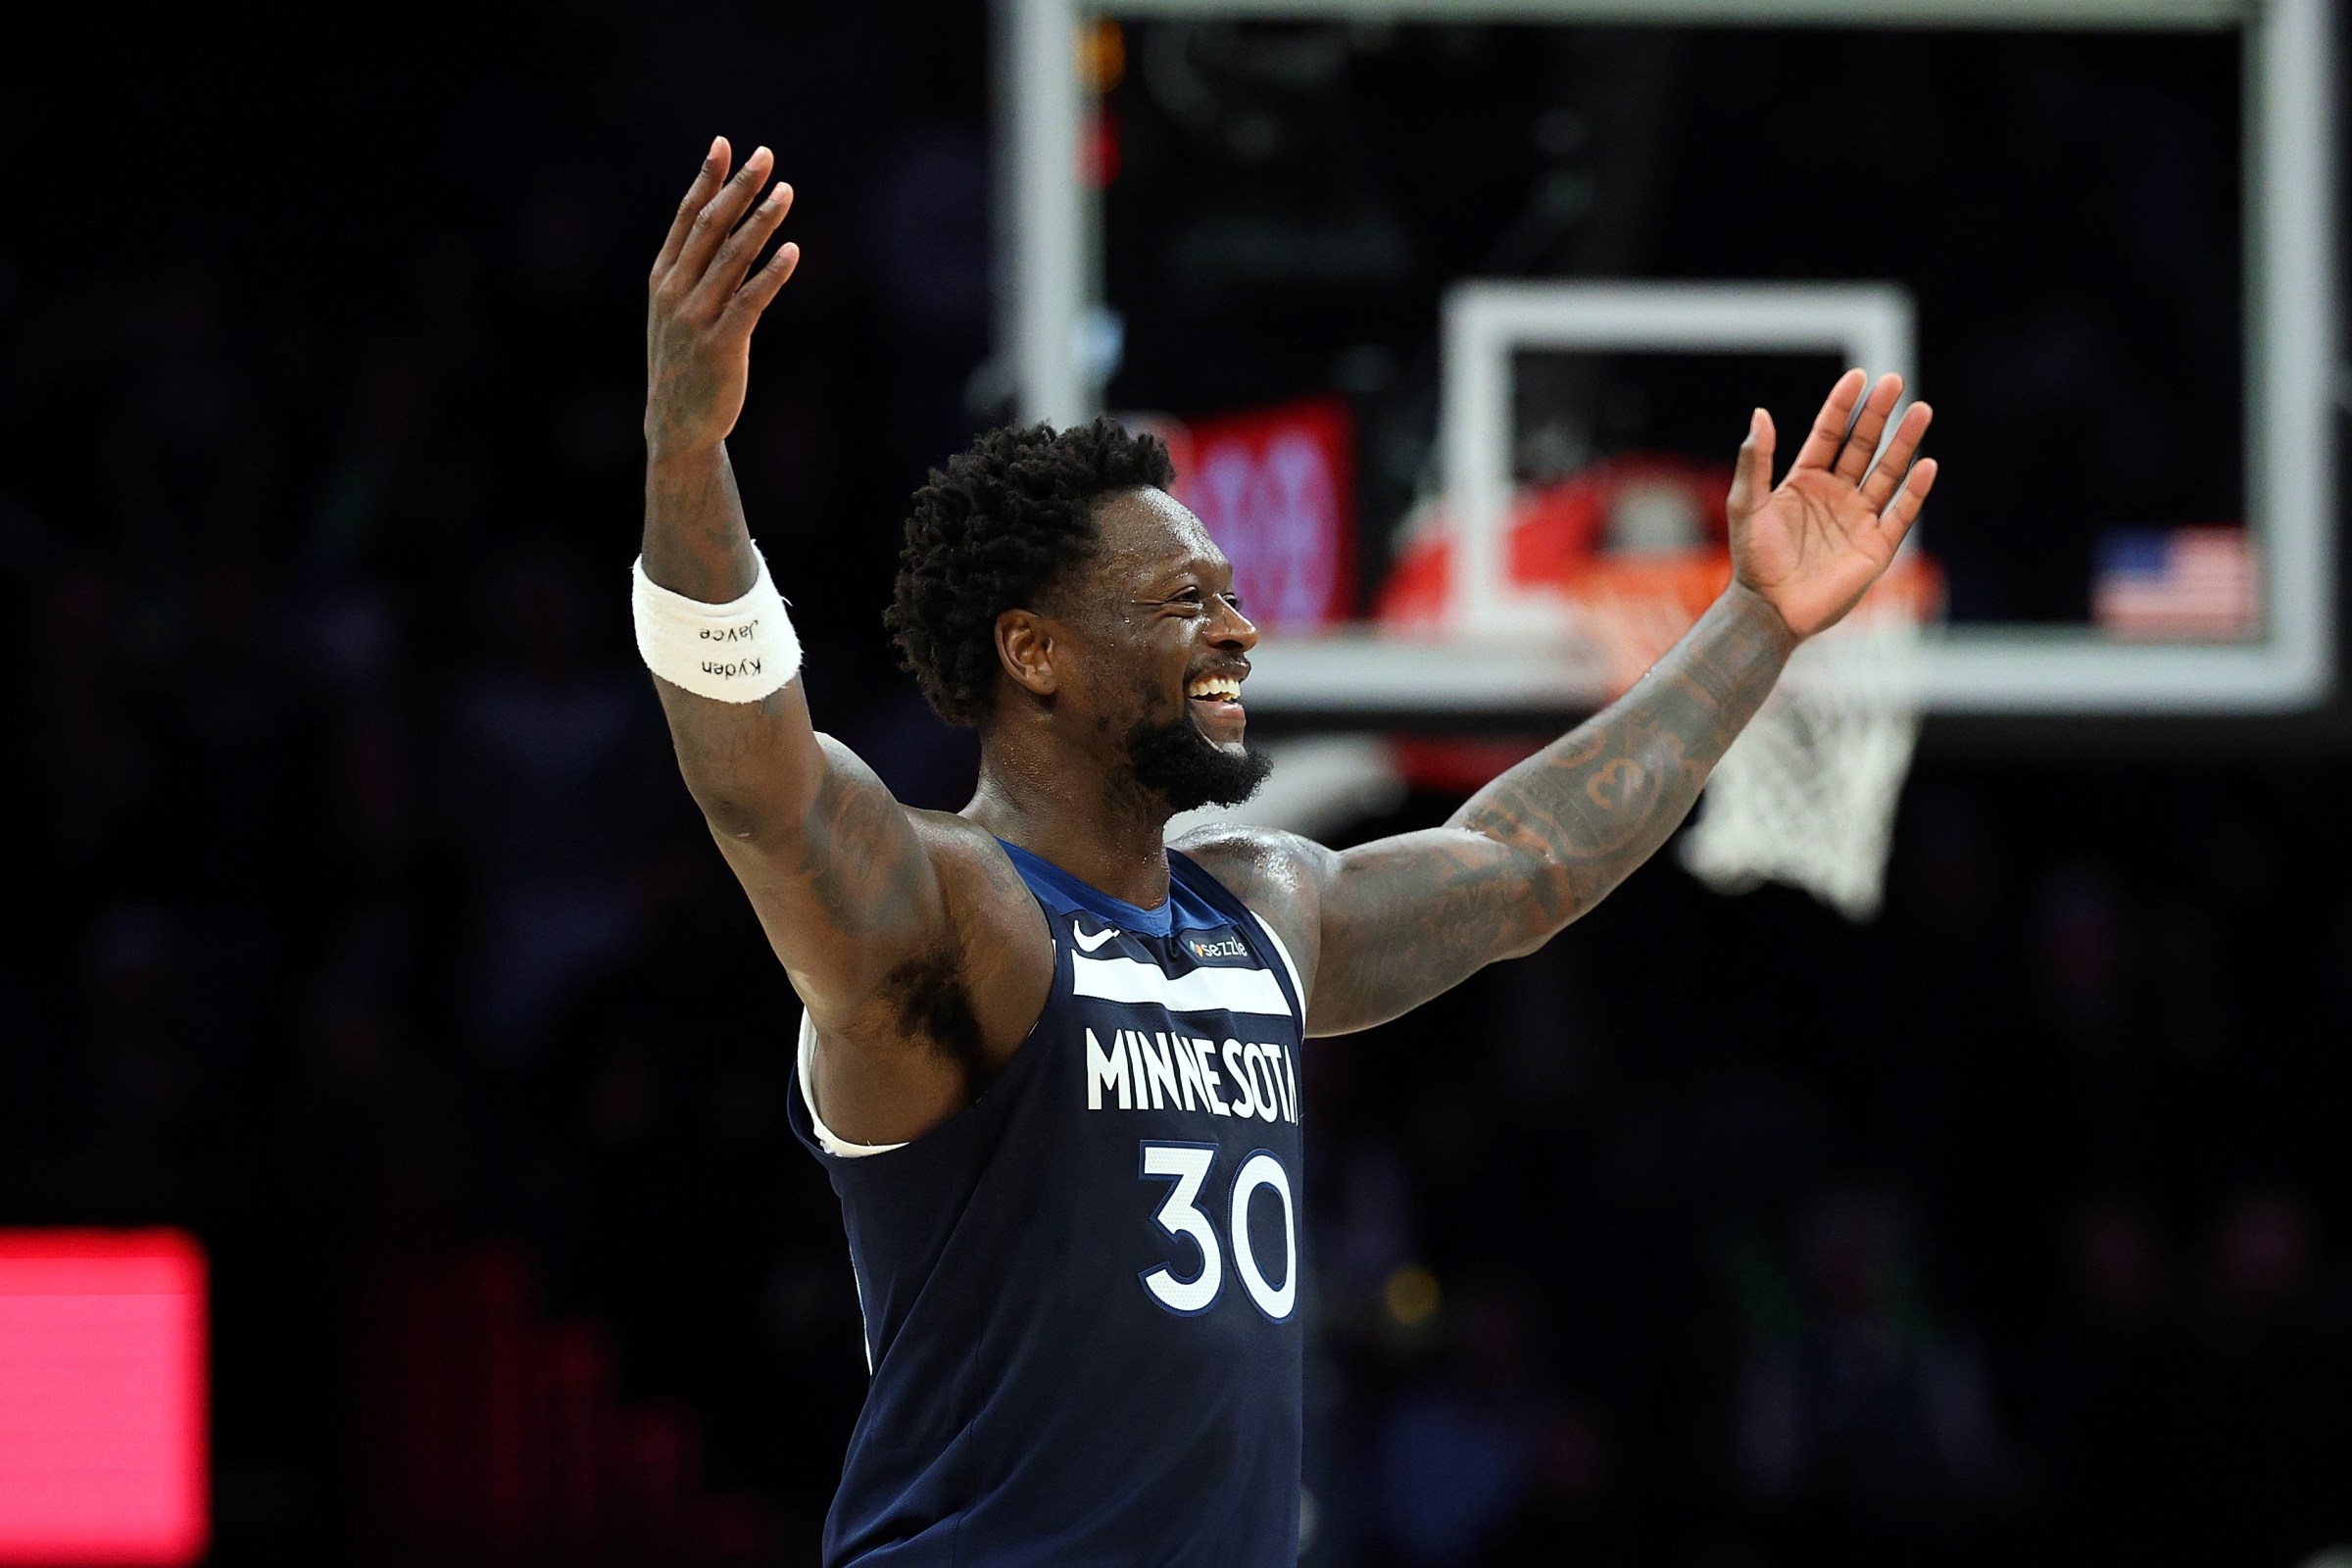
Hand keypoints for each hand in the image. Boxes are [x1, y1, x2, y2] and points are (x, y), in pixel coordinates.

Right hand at [645, 138, 800, 460]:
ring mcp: (696, 317)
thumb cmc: (685, 361)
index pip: (687, 216)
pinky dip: (771, 274)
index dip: (707, 179)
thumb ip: (705, 269)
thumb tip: (735, 225)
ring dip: (761, 222)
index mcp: (663, 276)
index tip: (726, 144)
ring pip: (732, 258)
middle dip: (739, 188)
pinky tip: (792, 252)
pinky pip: (749, 301)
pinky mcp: (721, 345)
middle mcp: (675, 291)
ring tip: (786, 192)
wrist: (676, 423)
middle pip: (710, 227)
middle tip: (766, 156)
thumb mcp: (683, 309)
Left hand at [1725, 369, 1937, 639]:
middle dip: (1878, 414)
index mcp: (1805, 481)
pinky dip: (1915, 491)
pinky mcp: (1876, 546)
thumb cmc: (1753, 560)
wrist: (1769, 610)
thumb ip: (1755, 461)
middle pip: (1863, 446)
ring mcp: (1858, 518)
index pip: (1829, 434)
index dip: (1842, 406)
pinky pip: (1901, 514)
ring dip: (1905, 442)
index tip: (1858, 378)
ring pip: (1887, 472)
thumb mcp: (1746, 505)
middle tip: (1895, 382)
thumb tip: (1760, 413)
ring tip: (1921, 409)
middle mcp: (1836, 495)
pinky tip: (1926, 465)